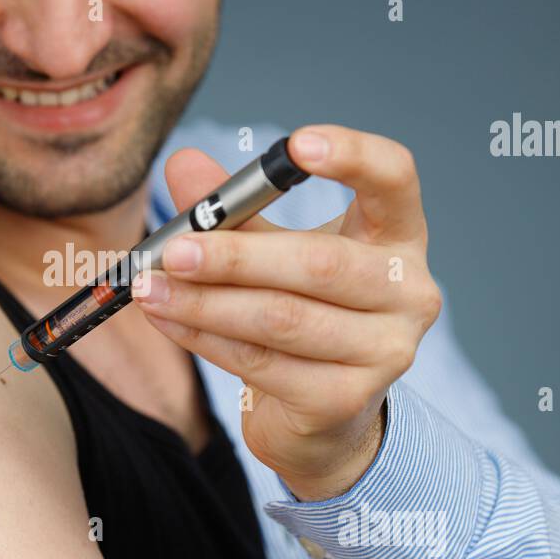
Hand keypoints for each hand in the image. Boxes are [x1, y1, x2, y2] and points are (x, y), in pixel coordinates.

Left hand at [131, 126, 441, 501]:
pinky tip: (166, 319)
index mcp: (398, 237)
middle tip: (173, 248)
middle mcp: (409, 292)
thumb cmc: (303, 312)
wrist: (323, 414)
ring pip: (281, 318)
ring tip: (150, 287)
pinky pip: (261, 362)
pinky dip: (204, 338)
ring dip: (204, 302)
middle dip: (236, 256)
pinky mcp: (346, 399)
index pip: (396, 179)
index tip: (294, 145)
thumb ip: (235, 209)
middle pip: (321, 262)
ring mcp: (385, 351)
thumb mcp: (272, 250)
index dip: (353, 156)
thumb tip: (183, 163)